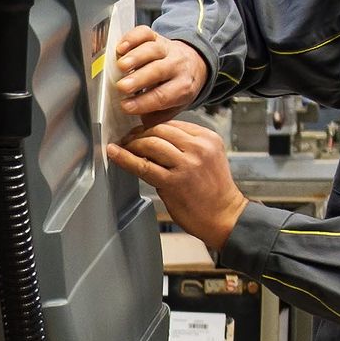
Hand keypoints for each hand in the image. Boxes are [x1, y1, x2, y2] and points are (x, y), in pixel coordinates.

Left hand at [108, 118, 245, 250]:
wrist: (225, 216)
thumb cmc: (213, 190)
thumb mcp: (207, 158)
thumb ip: (185, 146)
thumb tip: (152, 139)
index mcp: (207, 138)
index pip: (172, 124)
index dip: (151, 126)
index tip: (139, 131)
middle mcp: (199, 148)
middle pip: (159, 130)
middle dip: (139, 133)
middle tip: (127, 139)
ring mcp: (186, 164)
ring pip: (150, 143)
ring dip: (132, 144)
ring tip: (123, 148)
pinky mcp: (174, 181)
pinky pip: (143, 165)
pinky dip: (125, 158)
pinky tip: (114, 153)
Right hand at [112, 25, 209, 121]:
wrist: (194, 63)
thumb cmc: (177, 88)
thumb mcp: (174, 107)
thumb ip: (157, 117)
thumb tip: (137, 129)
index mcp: (183, 87)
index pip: (163, 96)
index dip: (143, 102)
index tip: (125, 107)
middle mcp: (177, 66)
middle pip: (159, 71)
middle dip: (139, 79)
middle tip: (122, 87)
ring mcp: (166, 49)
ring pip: (152, 50)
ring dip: (135, 58)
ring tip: (121, 67)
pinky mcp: (156, 36)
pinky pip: (145, 33)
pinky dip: (132, 38)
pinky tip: (120, 48)